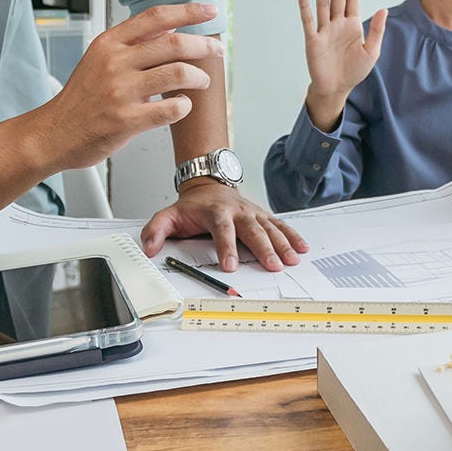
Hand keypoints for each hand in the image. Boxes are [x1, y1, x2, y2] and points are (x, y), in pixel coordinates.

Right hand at [32, 2, 222, 171]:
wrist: (54, 133)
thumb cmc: (81, 98)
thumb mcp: (101, 59)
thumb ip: (134, 43)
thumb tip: (172, 26)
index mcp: (110, 43)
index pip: (155, 17)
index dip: (188, 11)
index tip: (209, 10)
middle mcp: (115, 63)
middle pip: (174, 44)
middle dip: (204, 46)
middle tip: (217, 51)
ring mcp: (120, 91)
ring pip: (178, 73)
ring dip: (199, 77)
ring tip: (201, 82)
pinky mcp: (126, 119)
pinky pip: (170, 108)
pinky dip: (184, 106)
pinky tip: (181, 106)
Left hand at [141, 179, 308, 272]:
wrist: (208, 184)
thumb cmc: (191, 206)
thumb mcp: (168, 215)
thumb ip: (156, 231)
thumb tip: (149, 249)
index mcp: (215, 212)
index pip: (222, 230)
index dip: (226, 247)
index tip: (230, 265)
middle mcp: (238, 211)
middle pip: (252, 230)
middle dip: (263, 248)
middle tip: (272, 266)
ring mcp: (252, 212)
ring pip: (270, 227)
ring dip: (282, 243)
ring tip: (291, 260)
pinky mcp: (262, 215)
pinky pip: (279, 225)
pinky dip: (292, 235)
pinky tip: (302, 248)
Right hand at [300, 0, 387, 131]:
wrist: (337, 88)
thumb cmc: (354, 71)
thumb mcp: (371, 51)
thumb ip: (376, 30)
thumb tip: (383, 9)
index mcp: (352, 24)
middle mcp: (337, 23)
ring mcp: (324, 30)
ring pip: (323, 3)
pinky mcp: (313, 39)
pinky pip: (308, 20)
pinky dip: (305, 7)